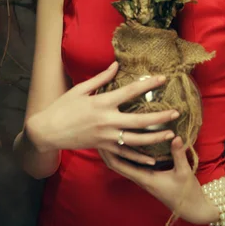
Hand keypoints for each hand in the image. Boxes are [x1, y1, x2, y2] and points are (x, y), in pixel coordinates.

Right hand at [27, 61, 179, 165]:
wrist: (48, 131)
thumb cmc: (63, 106)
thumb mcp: (81, 89)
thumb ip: (101, 79)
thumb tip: (116, 66)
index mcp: (102, 103)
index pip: (130, 92)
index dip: (147, 84)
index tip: (163, 79)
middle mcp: (107, 121)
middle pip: (140, 120)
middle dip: (160, 116)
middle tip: (176, 112)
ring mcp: (106, 137)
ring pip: (136, 140)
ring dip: (155, 137)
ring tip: (171, 133)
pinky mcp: (103, 148)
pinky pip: (124, 155)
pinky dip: (139, 159)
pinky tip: (152, 159)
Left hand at [98, 136, 219, 225]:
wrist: (193, 209)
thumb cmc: (187, 192)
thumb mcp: (184, 172)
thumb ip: (178, 154)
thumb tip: (175, 136)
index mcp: (144, 178)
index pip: (118, 165)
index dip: (108, 152)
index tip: (99, 136)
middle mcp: (140, 178)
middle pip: (116, 163)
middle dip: (107, 149)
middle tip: (99, 131)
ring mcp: (144, 178)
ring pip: (123, 163)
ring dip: (115, 150)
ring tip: (109, 133)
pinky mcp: (149, 176)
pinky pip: (132, 164)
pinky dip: (126, 153)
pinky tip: (128, 142)